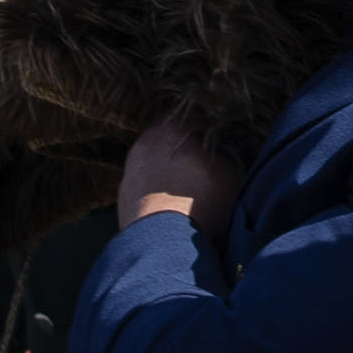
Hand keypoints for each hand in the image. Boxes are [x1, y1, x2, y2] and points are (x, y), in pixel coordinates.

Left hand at [118, 115, 239, 233]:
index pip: (190, 112)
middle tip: (204, 160)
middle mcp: (145, 141)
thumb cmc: (199, 200)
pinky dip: (156, 190)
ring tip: (188, 186)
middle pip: (169, 136)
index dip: (206, 123)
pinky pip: (144, 184)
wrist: (160, 240)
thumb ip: (227, 154)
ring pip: (155, 161)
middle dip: (184, 146)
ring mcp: (130, 169)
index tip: (218, 134)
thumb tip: (225, 150)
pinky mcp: (122, 195)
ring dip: (169, 169)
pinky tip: (172, 204)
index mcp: (172, 126)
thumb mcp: (230, 172)